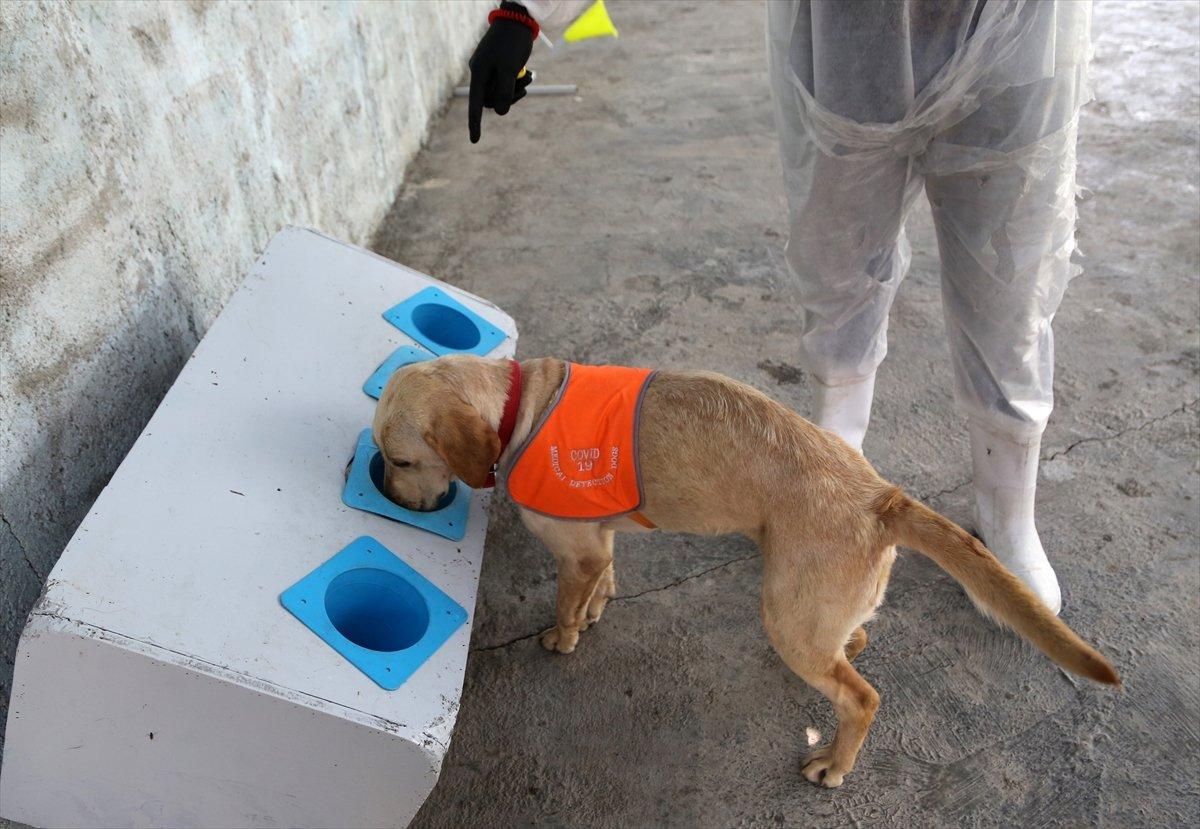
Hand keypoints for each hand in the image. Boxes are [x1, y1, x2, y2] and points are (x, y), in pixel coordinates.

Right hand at [468, 4, 535, 142]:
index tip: (475, 140)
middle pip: (491, 99)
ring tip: (530, 77)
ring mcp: (488, 68)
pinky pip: (505, 81)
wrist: (518, 18)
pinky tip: (529, 73)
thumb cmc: (513, 43)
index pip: (475, 104)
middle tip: (525, 88)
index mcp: (479, 73)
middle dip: (509, 97)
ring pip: (500, 91)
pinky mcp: (498, 64)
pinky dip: (517, 81)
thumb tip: (500, 112)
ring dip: (516, 89)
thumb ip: (504, 92)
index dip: (475, 123)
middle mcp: (480, 72)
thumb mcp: (510, 69)